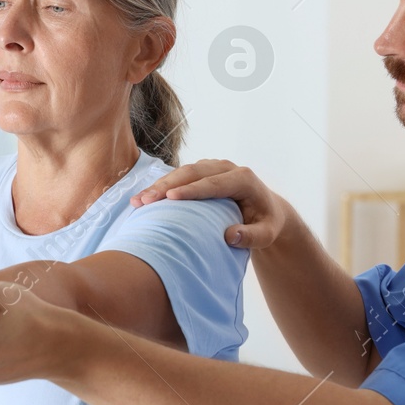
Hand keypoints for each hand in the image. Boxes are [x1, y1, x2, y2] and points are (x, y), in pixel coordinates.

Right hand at [128, 158, 288, 248]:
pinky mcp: (202, 172)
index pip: (214, 183)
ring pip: (182, 172)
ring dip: (159, 185)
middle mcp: (227, 168)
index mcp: (243, 179)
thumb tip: (229, 236)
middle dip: (166, 186)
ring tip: (138, 201)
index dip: (191, 190)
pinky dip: (161, 186)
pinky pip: (179, 176)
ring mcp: (213, 167)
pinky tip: (144, 199)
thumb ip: (252, 237)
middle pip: (192, 173)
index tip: (170, 198)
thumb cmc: (266, 223)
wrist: (266, 209)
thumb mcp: (266, 234)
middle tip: (145, 201)